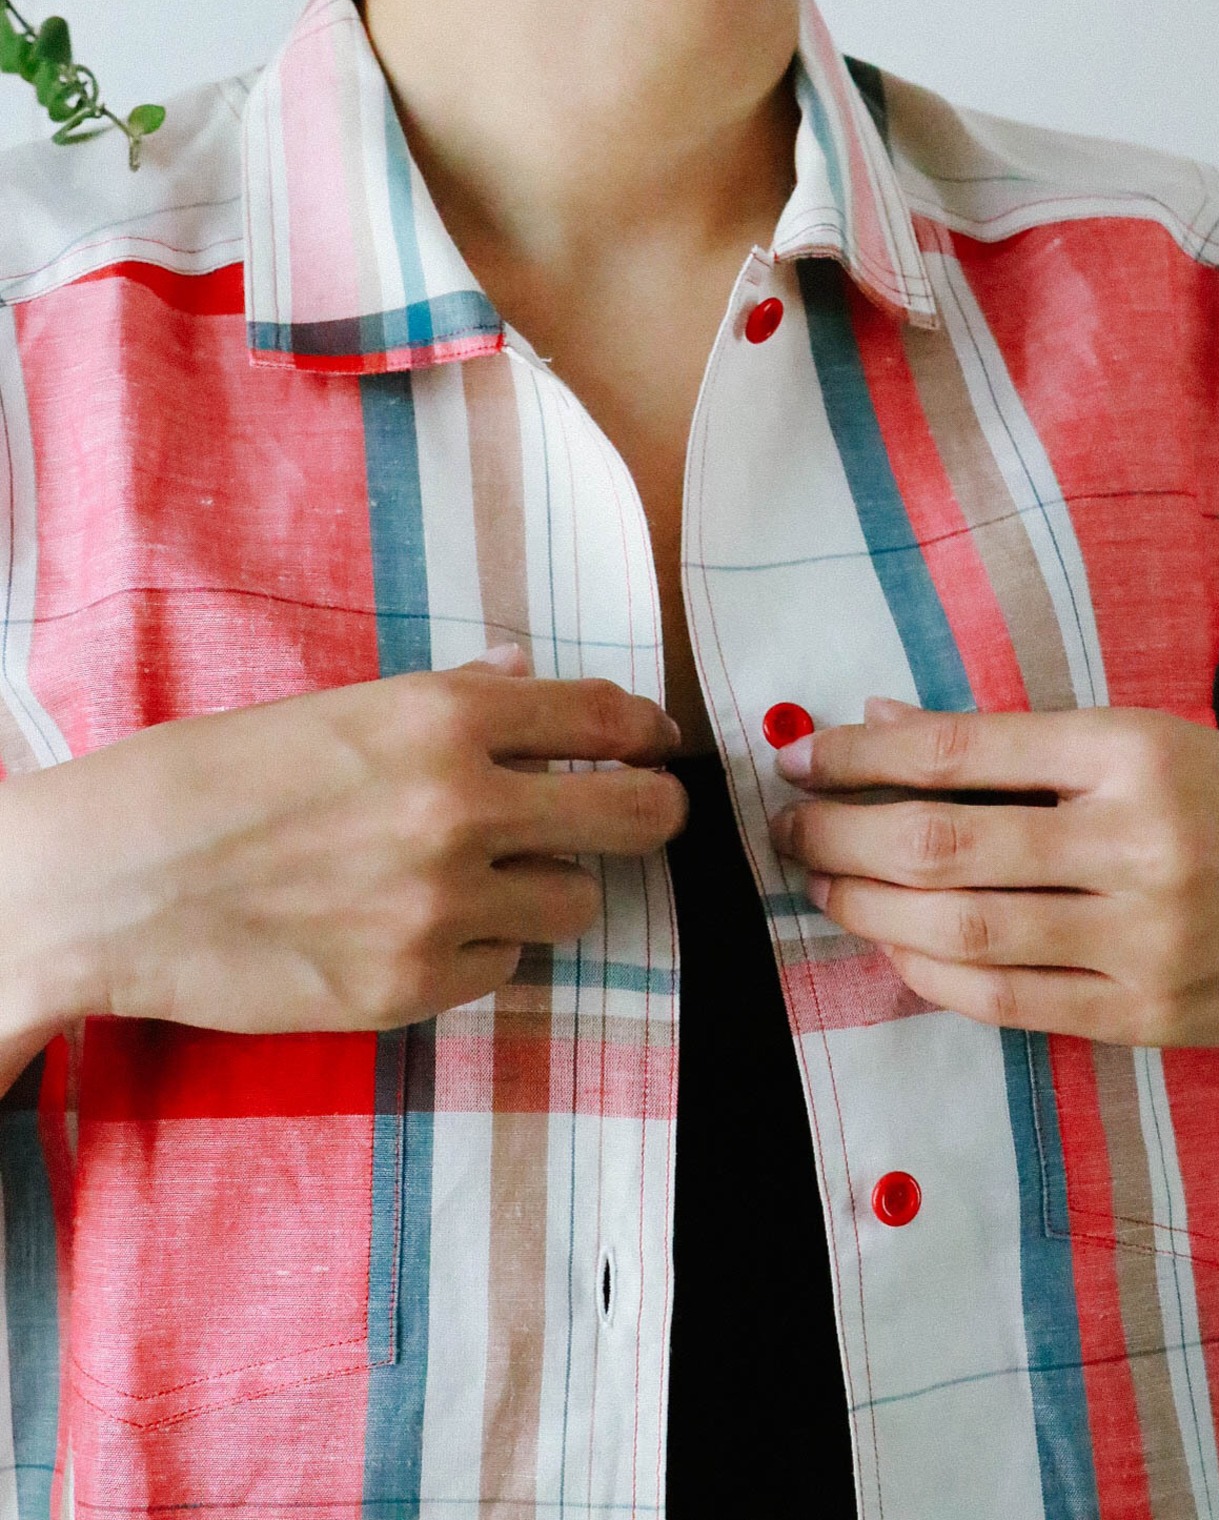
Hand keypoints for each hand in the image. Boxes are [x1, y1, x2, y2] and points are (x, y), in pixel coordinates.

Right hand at [0, 647, 685, 1038]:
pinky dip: (483, 944)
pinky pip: (505, 962)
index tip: (658, 743)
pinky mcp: (417, 985)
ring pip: (579, 900)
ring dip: (551, 884)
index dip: (649, 730)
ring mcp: (446, 905)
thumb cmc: (223, 777)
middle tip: (645, 814)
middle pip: (638, 818)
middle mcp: (464, 808)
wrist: (121, 879)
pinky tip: (421, 926)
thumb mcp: (340, 710)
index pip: (606, 716)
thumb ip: (454, 695)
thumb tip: (527, 674)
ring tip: (489, 876)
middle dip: (654, 812)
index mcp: (446, 719)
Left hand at [769, 700, 1218, 1045]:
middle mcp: (1138, 842)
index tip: (804, 760)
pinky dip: (930, 974)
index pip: (960, 748)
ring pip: (964, 927)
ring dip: (869, 905)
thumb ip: (1010, 740)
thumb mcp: (1140, 740)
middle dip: (842, 832)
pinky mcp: (1150, 1015)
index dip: (862, 756)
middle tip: (789, 827)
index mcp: (1132, 752)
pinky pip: (1007, 1002)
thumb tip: (879, 721)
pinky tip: (889, 946)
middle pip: (944, 841)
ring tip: (823, 883)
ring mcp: (1146, 939)